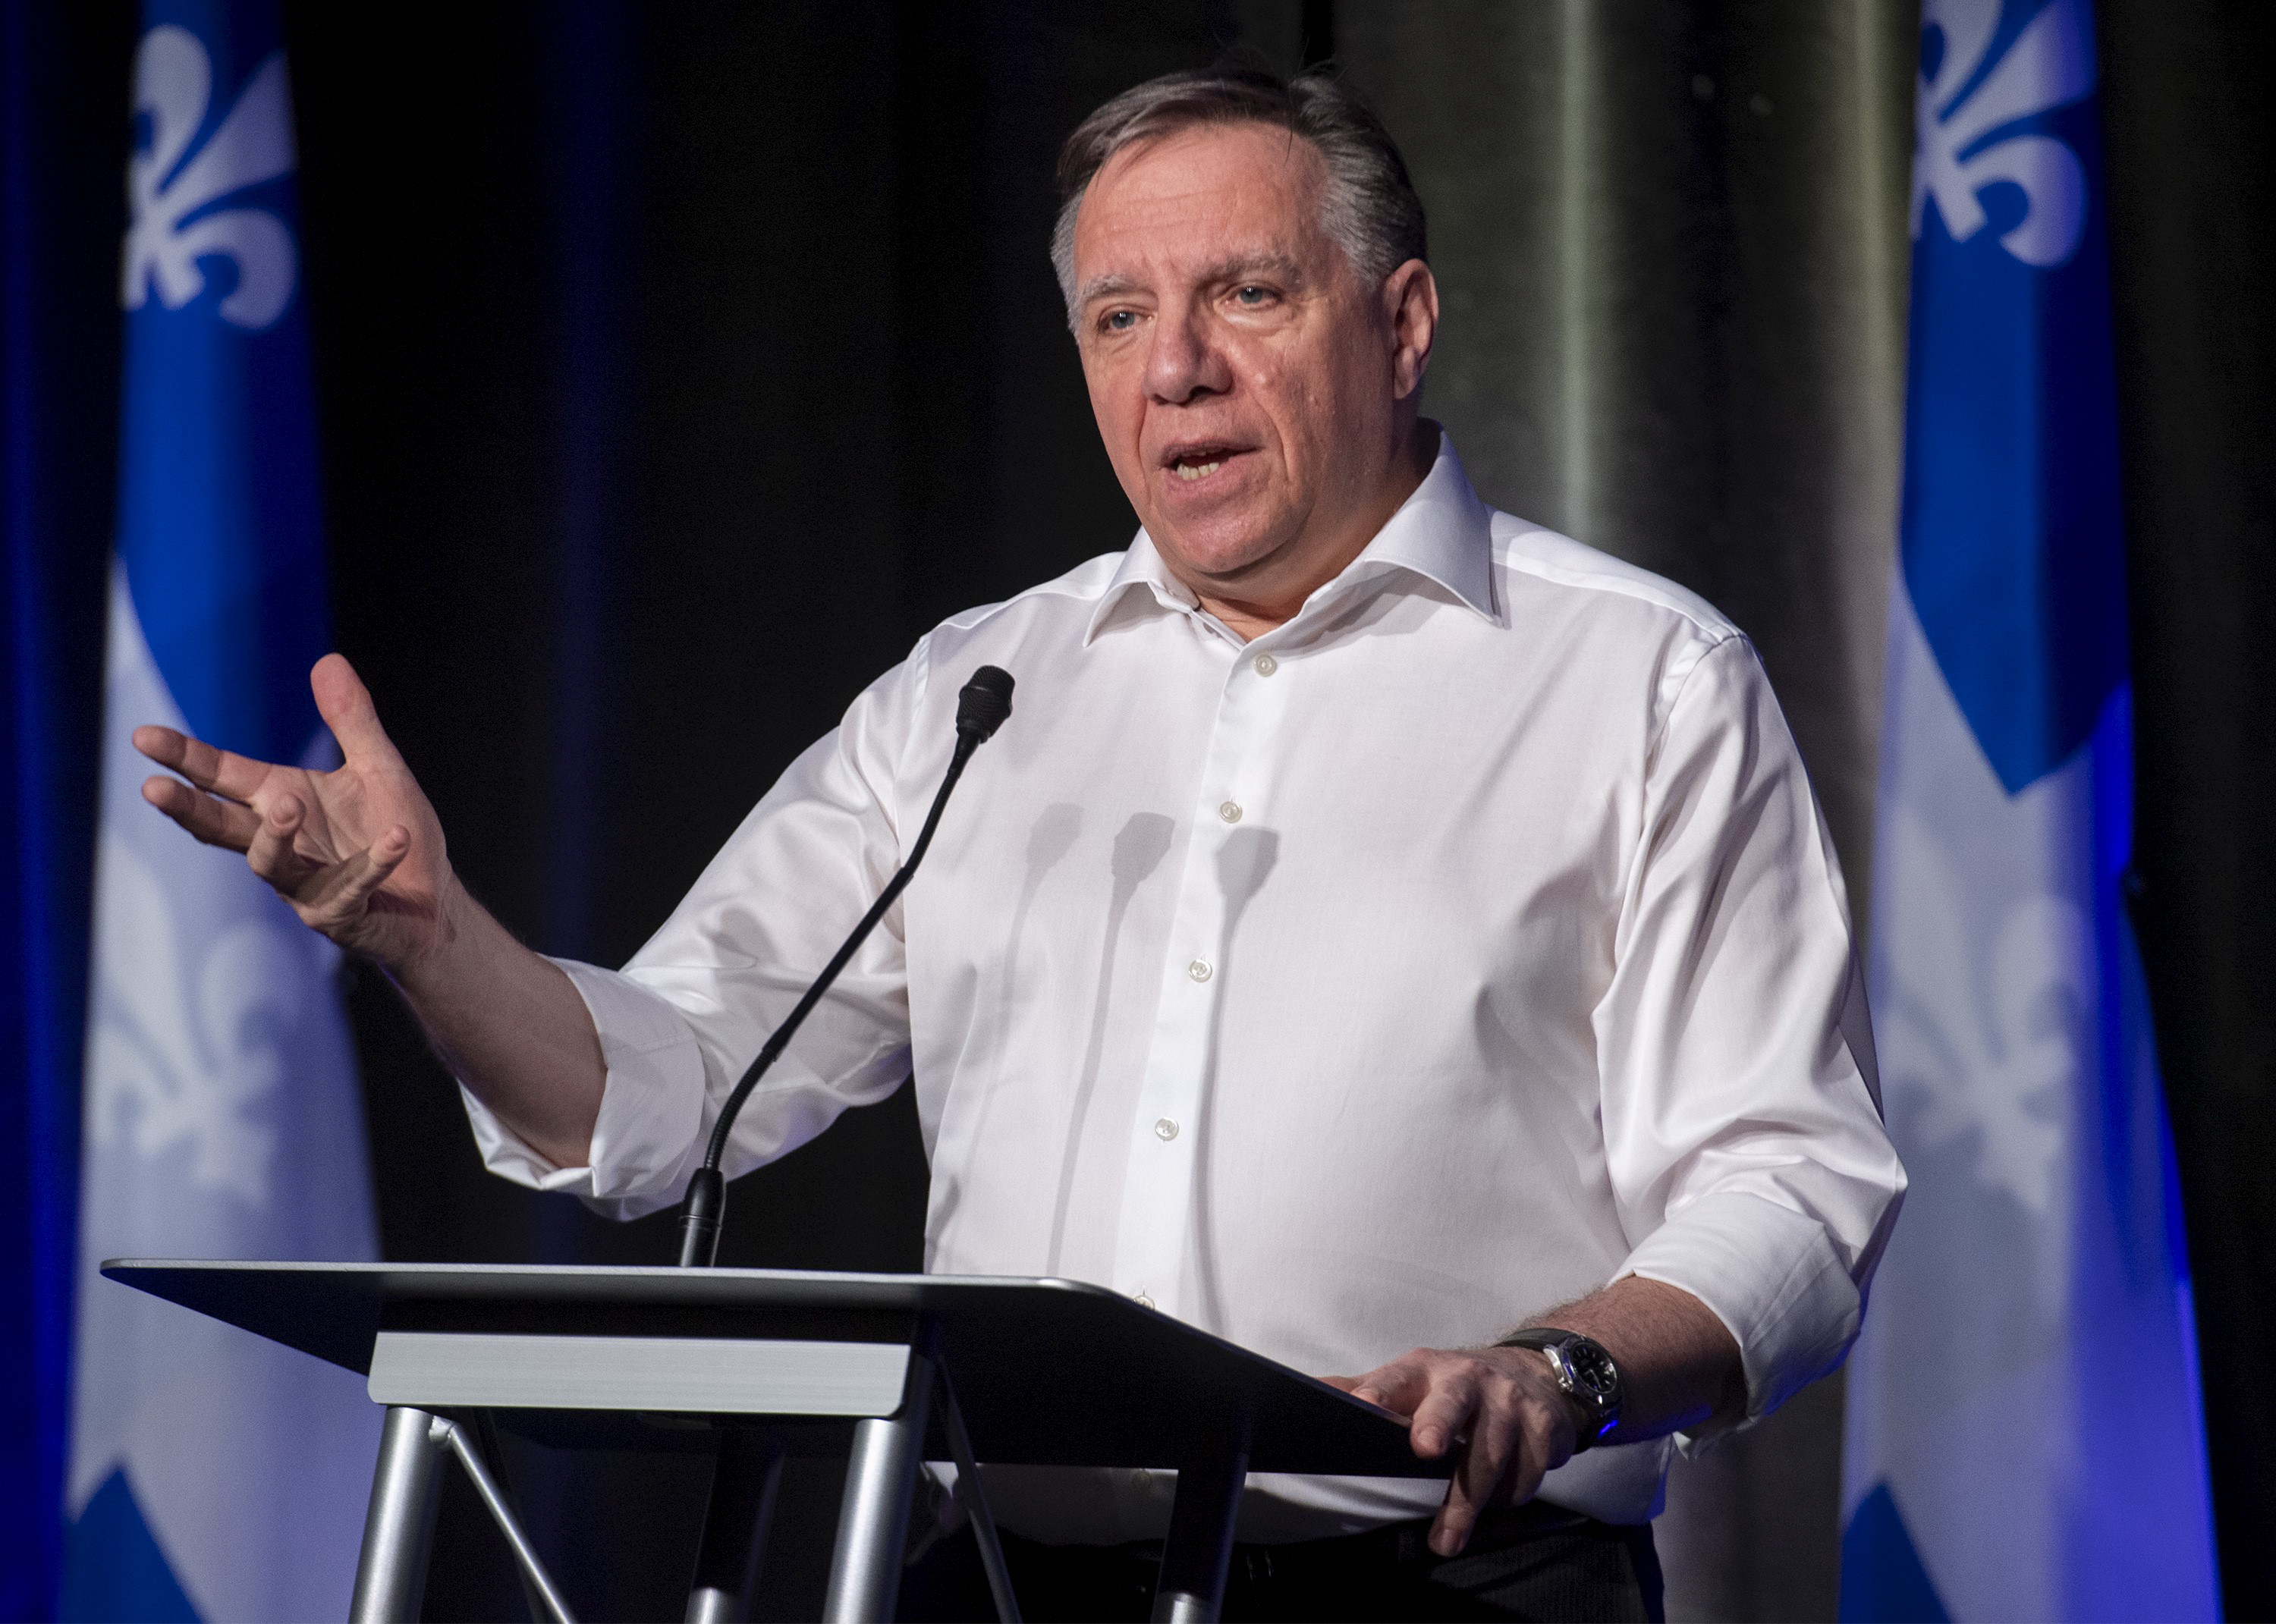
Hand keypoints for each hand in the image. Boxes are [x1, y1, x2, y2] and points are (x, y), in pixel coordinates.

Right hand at [135, 653, 454, 970]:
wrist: (432, 901)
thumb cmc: (393, 832)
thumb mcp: (376, 768)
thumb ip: (351, 721)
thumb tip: (327, 659)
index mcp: (280, 801)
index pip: (221, 776)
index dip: (184, 758)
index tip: (142, 736)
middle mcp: (283, 845)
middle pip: (220, 827)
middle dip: (187, 809)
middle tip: (152, 789)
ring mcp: (305, 885)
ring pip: (271, 863)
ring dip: (277, 834)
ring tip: (288, 804)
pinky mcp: (341, 913)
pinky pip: (351, 887)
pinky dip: (374, 862)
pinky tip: (396, 838)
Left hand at [1324, 1345, 1581, 1556]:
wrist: (1536, 1373)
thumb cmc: (1457, 1386)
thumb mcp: (1411, 1382)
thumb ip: (1363, 1390)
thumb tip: (1309, 1392)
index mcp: (1426, 1371)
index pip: (1397, 1378)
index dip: (1380, 1390)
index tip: (1364, 1404)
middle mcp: (1469, 1380)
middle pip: (1453, 1402)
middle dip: (1439, 1421)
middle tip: (1424, 1447)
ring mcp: (1509, 1403)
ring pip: (1492, 1451)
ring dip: (1470, 1500)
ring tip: (1447, 1537)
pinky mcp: (1544, 1428)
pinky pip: (1526, 1472)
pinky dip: (1509, 1495)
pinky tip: (1496, 1501)